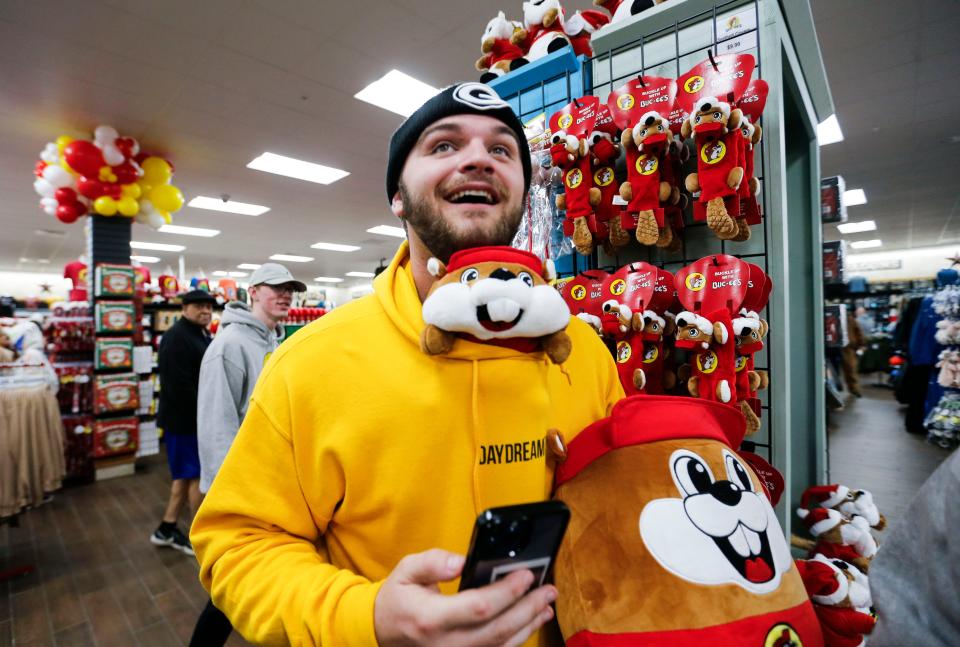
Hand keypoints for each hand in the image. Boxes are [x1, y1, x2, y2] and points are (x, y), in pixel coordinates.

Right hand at [374, 549, 556, 645]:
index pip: (478, 607)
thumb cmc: (397, 600)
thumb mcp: (405, 571)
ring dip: (529, 624)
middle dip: (528, 608)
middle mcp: (447, 644)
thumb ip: (432, 562)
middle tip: (548, 588)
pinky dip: (518, 638)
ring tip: (547, 603)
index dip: (506, 592)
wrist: (380, 633)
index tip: (526, 575)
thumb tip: (460, 561)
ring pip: (502, 645)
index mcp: (430, 619)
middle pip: (498, 630)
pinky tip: (531, 622)